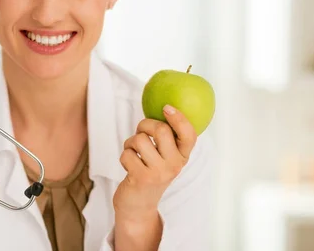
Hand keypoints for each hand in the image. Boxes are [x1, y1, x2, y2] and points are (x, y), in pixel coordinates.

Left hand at [113, 105, 197, 249]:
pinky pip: (127, 153)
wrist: (138, 205)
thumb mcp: (164, 158)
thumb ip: (167, 139)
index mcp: (182, 157)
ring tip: (133, 152)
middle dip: (145, 125)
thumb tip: (163, 107)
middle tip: (141, 132)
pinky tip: (129, 165)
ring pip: (139, 140)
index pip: (190, 135)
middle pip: (161, 130)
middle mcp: (174, 165)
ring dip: (130, 142)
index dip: (179, 118)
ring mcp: (158, 173)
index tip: (166, 107)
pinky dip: (124, 156)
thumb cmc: (150, 173)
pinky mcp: (141, 178)